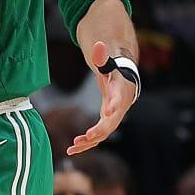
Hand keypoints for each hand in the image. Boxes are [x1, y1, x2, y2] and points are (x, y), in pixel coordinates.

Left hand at [68, 41, 137, 155]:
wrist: (123, 80)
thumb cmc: (114, 69)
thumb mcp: (107, 61)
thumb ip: (102, 55)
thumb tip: (98, 45)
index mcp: (121, 92)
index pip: (119, 99)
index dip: (113, 105)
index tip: (107, 112)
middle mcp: (119, 108)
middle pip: (112, 122)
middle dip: (100, 130)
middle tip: (87, 136)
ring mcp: (113, 119)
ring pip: (103, 134)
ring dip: (89, 142)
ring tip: (73, 147)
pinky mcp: (105, 125)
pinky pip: (96, 137)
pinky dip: (85, 144)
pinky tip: (71, 150)